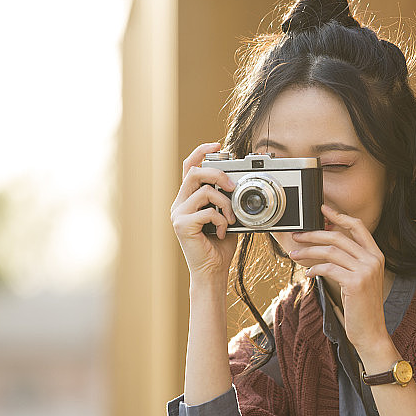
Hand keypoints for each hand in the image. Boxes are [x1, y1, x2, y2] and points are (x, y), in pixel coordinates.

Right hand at [170, 142, 238, 278]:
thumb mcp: (226, 215)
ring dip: (225, 203)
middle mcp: (179, 204)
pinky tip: (223, 232)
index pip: (189, 167)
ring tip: (231, 218)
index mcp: (188, 199)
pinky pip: (207, 211)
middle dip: (217, 173)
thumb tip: (237, 183)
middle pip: (194, 173)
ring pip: (204, 191)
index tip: (217, 145)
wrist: (213, 271)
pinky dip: (222, 220)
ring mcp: (178, 214)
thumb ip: (225, 199)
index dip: (201, 152)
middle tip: (232, 185)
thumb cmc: (219, 245)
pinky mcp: (182, 225)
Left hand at [289, 204, 389, 353]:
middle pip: (339, 237)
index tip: (323, 210)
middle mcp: (373, 259)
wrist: (371, 332)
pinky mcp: (355, 283)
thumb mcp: (359, 279)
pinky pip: (328, 268)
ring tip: (295, 254)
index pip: (358, 227)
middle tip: (298, 235)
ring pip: (331, 252)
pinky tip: (308, 273)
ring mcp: (365, 270)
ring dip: (309, 252)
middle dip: (314, 234)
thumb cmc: (362, 307)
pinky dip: (314, 269)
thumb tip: (327, 246)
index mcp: (376, 255)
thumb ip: (349, 261)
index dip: (339, 216)